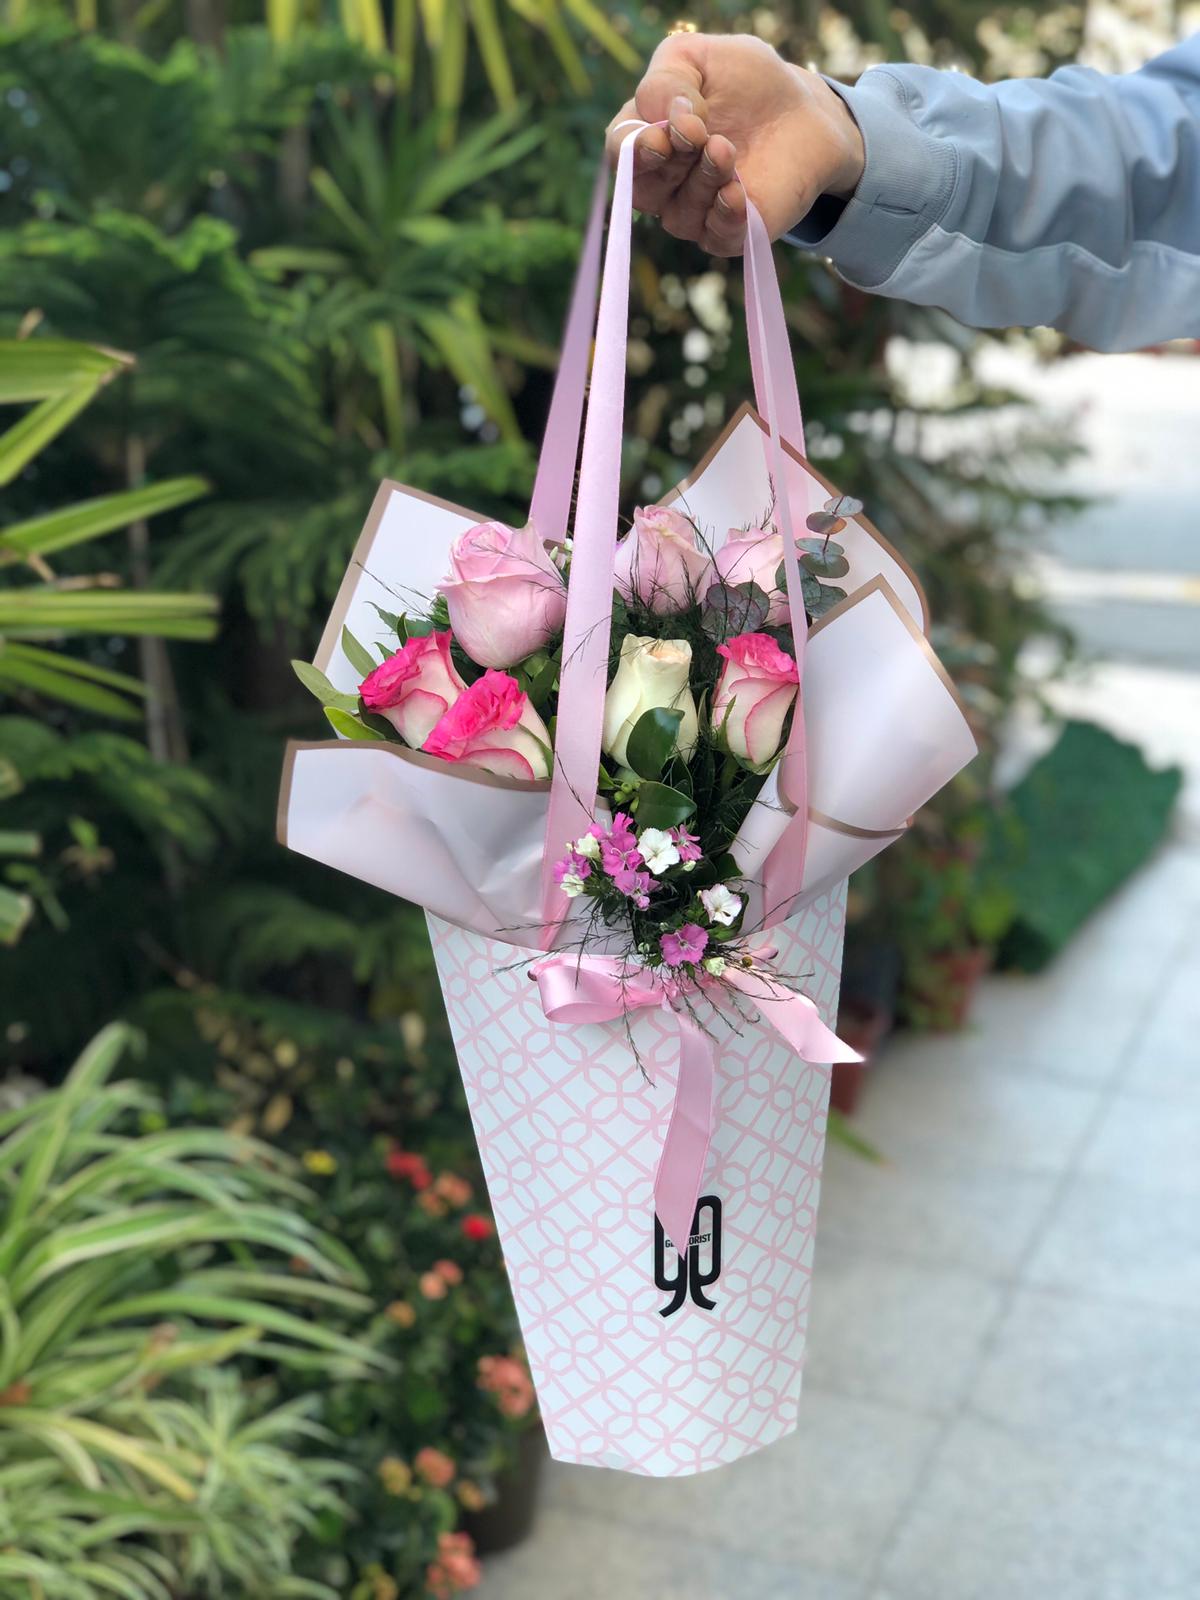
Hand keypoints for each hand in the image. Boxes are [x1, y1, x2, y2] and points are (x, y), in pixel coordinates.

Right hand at [605, 33, 864, 255]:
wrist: (804, 111)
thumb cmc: (747, 83)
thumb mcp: (702, 57)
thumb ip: (669, 78)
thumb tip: (667, 122)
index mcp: (648, 135)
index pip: (622, 152)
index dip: (636, 149)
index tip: (665, 134)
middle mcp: (663, 183)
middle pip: (644, 190)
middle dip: (672, 162)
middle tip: (703, 135)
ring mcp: (694, 212)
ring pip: (679, 216)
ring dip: (703, 180)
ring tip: (728, 149)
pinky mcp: (729, 233)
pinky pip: (714, 239)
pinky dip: (723, 216)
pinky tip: (738, 192)